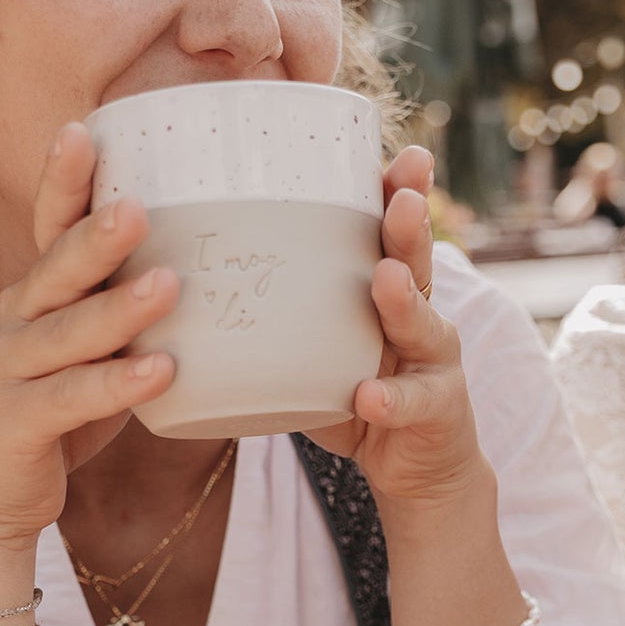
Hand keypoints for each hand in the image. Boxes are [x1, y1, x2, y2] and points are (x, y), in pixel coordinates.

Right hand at [0, 123, 178, 548]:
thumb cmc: (63, 407)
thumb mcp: (98, 347)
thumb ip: (136, 307)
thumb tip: (220, 262)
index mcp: (42, 294)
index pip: (52, 228)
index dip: (64, 182)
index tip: (84, 131)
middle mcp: (21, 321)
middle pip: (58, 268)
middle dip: (96, 236)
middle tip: (138, 205)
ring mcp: (11, 371)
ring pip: (67, 332)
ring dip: (117, 309)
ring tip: (167, 286)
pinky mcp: (17, 423)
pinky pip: (72, 399)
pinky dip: (116, 385)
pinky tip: (160, 372)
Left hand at [304, 146, 489, 514]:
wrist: (418, 469)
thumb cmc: (360, 396)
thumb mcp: (324, 350)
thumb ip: (284, 316)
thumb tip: (188, 276)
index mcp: (392, 292)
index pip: (392, 234)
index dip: (398, 193)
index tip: (401, 156)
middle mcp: (420, 316)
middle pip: (416, 262)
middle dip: (409, 227)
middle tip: (402, 196)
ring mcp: (433, 362)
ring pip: (423, 324)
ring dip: (404, 300)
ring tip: (386, 277)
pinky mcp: (436, 410)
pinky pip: (409, 403)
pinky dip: (389, 399)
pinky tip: (370, 395)